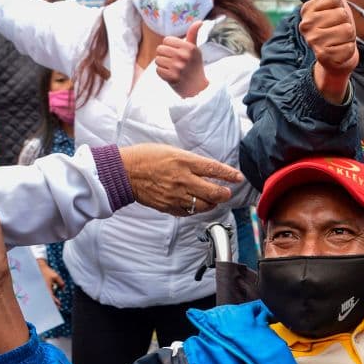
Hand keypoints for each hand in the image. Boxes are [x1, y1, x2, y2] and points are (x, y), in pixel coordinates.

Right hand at [37, 258, 64, 307]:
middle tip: (58, 308)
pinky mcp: (40, 288)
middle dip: (53, 304)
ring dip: (50, 301)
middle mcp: (43, 289)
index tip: (59, 304)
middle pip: (48, 299)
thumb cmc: (47, 272)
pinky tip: (51, 300)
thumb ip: (61, 283)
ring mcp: (41, 289)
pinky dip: (48, 297)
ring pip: (46, 297)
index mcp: (46, 287)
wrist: (38, 268)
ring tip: (55, 306)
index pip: (51, 296)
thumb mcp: (56, 276)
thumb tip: (63, 290)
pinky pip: (44, 294)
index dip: (55, 301)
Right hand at [119, 143, 243, 215]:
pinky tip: (197, 204)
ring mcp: (175, 195)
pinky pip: (189, 212)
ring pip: (204, 206)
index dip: (229, 175)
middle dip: (225, 194)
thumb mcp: (172, 151)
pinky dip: (196, 209)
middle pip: (213, 192)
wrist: (125, 172)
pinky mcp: (168, 207)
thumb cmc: (146, 157)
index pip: (213, 169)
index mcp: (183, 161)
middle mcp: (182, 180)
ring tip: (213, 199)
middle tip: (227, 192)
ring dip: (212, 203)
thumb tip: (209, 170)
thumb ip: (191, 162)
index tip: (238, 178)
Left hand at [155, 22, 208, 97]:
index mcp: (189, 47)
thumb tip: (199, 21)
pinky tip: (171, 76)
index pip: (166, 40)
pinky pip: (158, 70)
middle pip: (160, 49)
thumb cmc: (194, 67)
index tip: (176, 54)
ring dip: (162, 65)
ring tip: (172, 69)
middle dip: (164, 56)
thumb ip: (193, 35)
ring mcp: (178, 67)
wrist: (197, 88)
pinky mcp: (173, 77)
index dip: (169, 47)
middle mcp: (184, 56)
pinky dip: (162, 74)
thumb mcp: (195, 50)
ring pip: (157, 60)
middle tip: (173, 63)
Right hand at [299, 0, 357, 103]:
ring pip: (346, 30)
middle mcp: (306, 25)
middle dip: (346, 23)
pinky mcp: (323, 56)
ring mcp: (313, 42)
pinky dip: (349, 50)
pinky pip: (347, 46)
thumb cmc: (335, 27)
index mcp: (307, 10)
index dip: (340, 7)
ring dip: (348, 37)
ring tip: (340, 41)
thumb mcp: (332, 2)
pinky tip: (340, 52)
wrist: (337, 58)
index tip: (334, 15)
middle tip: (339, 31)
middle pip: (341, 14)